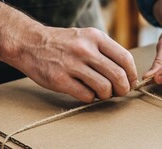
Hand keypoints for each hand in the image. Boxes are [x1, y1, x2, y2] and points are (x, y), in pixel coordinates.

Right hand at [0, 2, 136, 102]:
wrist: (30, 43)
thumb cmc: (63, 44)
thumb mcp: (86, 38)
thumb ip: (105, 52)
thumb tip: (127, 74)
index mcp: (95, 37)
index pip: (125, 59)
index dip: (132, 74)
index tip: (130, 81)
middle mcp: (85, 49)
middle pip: (118, 76)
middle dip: (123, 89)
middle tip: (120, 92)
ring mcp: (72, 65)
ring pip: (104, 88)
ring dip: (107, 95)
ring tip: (102, 93)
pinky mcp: (60, 80)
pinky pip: (87, 96)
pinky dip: (90, 98)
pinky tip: (86, 93)